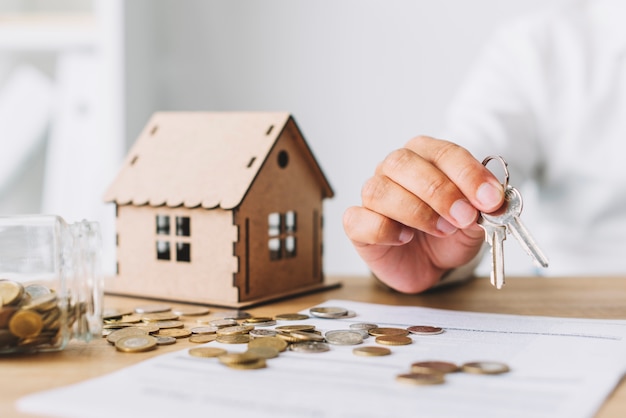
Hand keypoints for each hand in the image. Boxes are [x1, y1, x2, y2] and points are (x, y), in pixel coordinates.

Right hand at [343, 136, 504, 292]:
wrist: (429, 264)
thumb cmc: (448, 233)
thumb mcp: (475, 223)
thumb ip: (483, 211)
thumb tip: (495, 204)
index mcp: (425, 155)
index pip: (443, 152)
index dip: (467, 174)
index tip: (490, 199)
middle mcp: (393, 169)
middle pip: (403, 163)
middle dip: (439, 191)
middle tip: (464, 216)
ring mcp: (372, 195)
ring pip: (379, 191)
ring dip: (415, 211)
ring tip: (441, 230)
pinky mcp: (357, 223)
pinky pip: (359, 219)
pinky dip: (384, 229)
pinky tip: (405, 238)